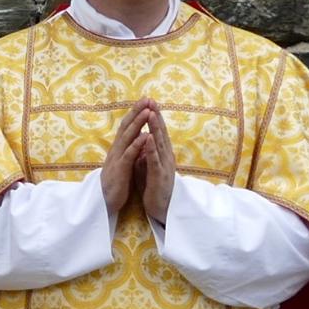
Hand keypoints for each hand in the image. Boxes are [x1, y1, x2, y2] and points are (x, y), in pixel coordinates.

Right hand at [99, 101, 150, 217]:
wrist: (105, 203)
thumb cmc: (116, 184)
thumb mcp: (123, 163)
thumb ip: (129, 150)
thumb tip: (138, 136)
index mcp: (119, 149)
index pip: (127, 127)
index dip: (136, 113)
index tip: (146, 101)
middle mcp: (116, 150)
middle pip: (126, 127)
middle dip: (137, 112)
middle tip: (147, 98)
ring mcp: (116, 159)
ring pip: (127, 138)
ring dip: (138, 124)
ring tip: (147, 111)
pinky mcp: (119, 170)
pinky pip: (129, 155)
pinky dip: (137, 145)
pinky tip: (145, 136)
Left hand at [136, 102, 175, 222]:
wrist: (162, 208)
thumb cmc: (154, 187)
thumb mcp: (149, 166)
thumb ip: (147, 153)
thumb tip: (143, 140)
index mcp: (161, 154)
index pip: (157, 132)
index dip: (154, 117)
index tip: (149, 102)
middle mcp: (165, 156)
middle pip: (160, 133)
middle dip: (155, 116)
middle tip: (151, 100)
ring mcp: (164, 166)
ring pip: (159, 144)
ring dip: (155, 128)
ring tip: (150, 113)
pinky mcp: (160, 176)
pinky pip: (155, 160)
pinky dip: (151, 149)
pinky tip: (148, 139)